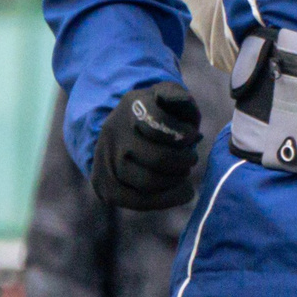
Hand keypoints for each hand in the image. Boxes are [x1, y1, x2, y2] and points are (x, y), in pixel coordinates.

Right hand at [91, 84, 202, 210]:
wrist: (122, 133)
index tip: (191, 135)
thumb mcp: (168, 96)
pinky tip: (182, 192)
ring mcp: (107, 161)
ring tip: (183, 173)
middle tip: (190, 159)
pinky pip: (138, 201)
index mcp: (133, 106)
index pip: (161, 123)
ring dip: (176, 182)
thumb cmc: (157, 114)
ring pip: (148, 183)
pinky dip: (166, 200)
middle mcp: (115, 133)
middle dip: (183, 162)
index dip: (185, 134)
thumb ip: (178, 96)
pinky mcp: (105, 185)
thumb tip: (181, 100)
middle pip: (158, 158)